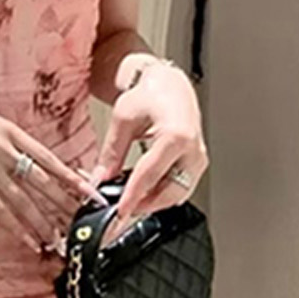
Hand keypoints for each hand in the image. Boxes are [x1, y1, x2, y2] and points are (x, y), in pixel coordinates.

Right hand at [0, 91, 102, 254]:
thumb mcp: (4, 125)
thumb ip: (25, 145)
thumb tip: (51, 168)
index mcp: (15, 135)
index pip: (51, 161)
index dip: (73, 179)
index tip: (91, 194)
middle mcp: (4, 153)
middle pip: (40, 184)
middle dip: (63, 206)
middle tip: (82, 223)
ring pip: (21, 201)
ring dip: (42, 223)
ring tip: (59, 239)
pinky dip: (15, 228)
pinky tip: (30, 241)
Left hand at [95, 59, 207, 226]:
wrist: (169, 86)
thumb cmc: (150, 95)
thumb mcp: (122, 120)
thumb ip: (112, 153)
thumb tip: (100, 179)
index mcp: (176, 135)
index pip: (151, 175)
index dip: (133, 196)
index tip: (119, 211)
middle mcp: (193, 149)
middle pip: (169, 191)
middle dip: (144, 205)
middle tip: (121, 210)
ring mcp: (198, 158)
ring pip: (177, 194)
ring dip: (152, 202)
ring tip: (128, 201)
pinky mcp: (196, 163)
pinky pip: (180, 187)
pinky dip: (161, 193)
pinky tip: (142, 192)